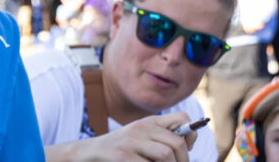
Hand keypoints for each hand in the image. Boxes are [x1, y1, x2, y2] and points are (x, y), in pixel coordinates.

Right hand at [47, 112, 194, 161]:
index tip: (187, 149)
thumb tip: (189, 142)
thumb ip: (160, 138)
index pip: (182, 120)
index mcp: (149, 122)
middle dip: (183, 160)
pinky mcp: (122, 155)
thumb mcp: (140, 138)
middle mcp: (141, 128)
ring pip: (165, 154)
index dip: (191, 135)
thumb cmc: (118, 149)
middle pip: (176, 142)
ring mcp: (131, 141)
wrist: (87, 152)